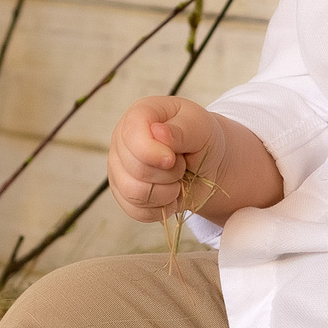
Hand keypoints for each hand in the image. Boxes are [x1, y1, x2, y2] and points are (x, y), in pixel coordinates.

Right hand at [108, 95, 227, 223]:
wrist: (207, 164)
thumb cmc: (202, 138)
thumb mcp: (201, 127)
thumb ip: (182, 129)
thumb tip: (157, 133)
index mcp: (138, 115)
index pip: (132, 136)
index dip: (152, 153)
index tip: (173, 159)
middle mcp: (122, 141)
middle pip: (135, 169)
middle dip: (168, 174)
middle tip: (182, 165)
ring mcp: (119, 169)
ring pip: (133, 193)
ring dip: (166, 193)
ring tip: (178, 181)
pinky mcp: (123, 195)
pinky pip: (137, 211)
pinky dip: (161, 208)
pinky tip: (171, 194)